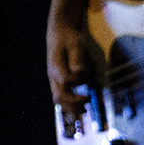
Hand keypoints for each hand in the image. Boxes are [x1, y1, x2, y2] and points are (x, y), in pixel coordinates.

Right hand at [47, 18, 100, 133]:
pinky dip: (69, 105)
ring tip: (84, 111)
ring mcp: (54, 79)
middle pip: (59, 96)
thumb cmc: (70, 38)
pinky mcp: (58, 81)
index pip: (66, 80)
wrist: (60, 33)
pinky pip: (61, 97)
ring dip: (71, 107)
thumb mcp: (76, 44)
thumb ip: (77, 59)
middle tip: (88, 105)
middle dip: (73, 103)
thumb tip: (79, 73)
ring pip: (58, 99)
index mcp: (57, 66)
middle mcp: (53, 75)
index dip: (78, 84)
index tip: (90, 88)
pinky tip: (81, 107)